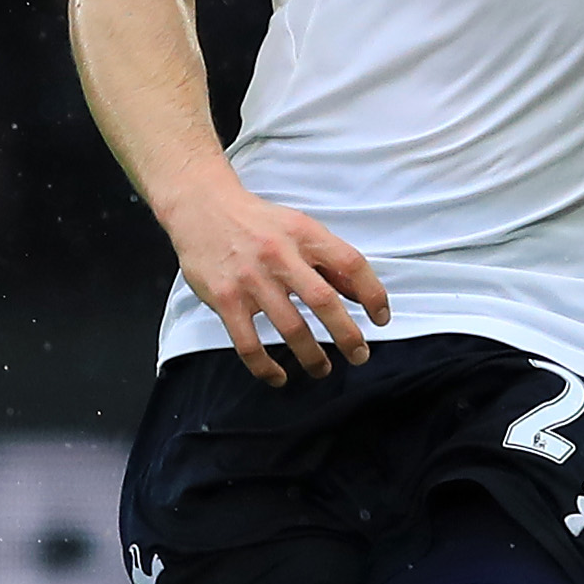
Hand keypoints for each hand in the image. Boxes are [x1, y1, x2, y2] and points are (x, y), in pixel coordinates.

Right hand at [160, 174, 389, 384]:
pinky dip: (266, 367)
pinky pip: (248, 343)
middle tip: (359, 355)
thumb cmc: (256, 221)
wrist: (202, 207)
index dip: (373, 294)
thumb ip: (328, 260)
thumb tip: (361, 295)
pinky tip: (279, 376)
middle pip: (324, 301)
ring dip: (312, 356)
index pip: (351, 264)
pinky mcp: (225, 298)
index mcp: (305, 234)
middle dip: (347, 336)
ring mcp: (251, 278)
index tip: (381, 318)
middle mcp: (280, 255)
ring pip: (291, 328)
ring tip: (323, 369)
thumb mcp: (299, 227)